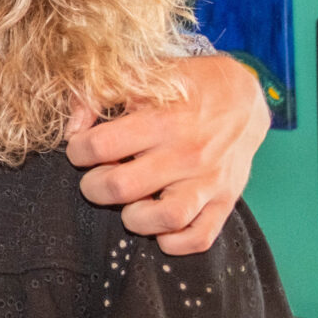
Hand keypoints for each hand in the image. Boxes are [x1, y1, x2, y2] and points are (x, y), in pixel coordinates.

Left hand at [67, 54, 267, 255]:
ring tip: (129, 203)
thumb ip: (99, 95)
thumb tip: (73, 129)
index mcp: (162, 119)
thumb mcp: (143, 76)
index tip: (82, 148)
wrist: (244, 97)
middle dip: (95, 186)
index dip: (78, 150)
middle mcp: (186, 153)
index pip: (99, 146)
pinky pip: (198, 238)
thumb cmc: (186, 86)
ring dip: (134, 218)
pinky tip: (158, 224)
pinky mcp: (224, 201)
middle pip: (120, 187)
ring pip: (163, 220)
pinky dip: (172, 241)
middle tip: (99, 177)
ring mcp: (208, 181)